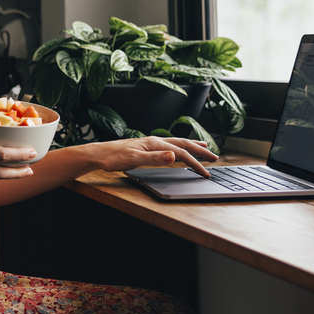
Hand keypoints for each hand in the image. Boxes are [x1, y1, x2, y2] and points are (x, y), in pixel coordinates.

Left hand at [92, 136, 217, 176]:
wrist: (98, 154)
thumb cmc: (113, 157)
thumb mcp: (134, 159)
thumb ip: (155, 158)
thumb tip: (174, 155)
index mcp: (155, 143)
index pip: (181, 153)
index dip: (195, 163)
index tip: (206, 172)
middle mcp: (154, 141)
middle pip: (183, 144)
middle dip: (200, 150)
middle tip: (214, 157)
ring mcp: (150, 144)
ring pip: (176, 143)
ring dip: (192, 145)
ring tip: (204, 147)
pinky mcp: (146, 147)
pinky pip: (168, 146)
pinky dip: (179, 147)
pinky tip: (178, 150)